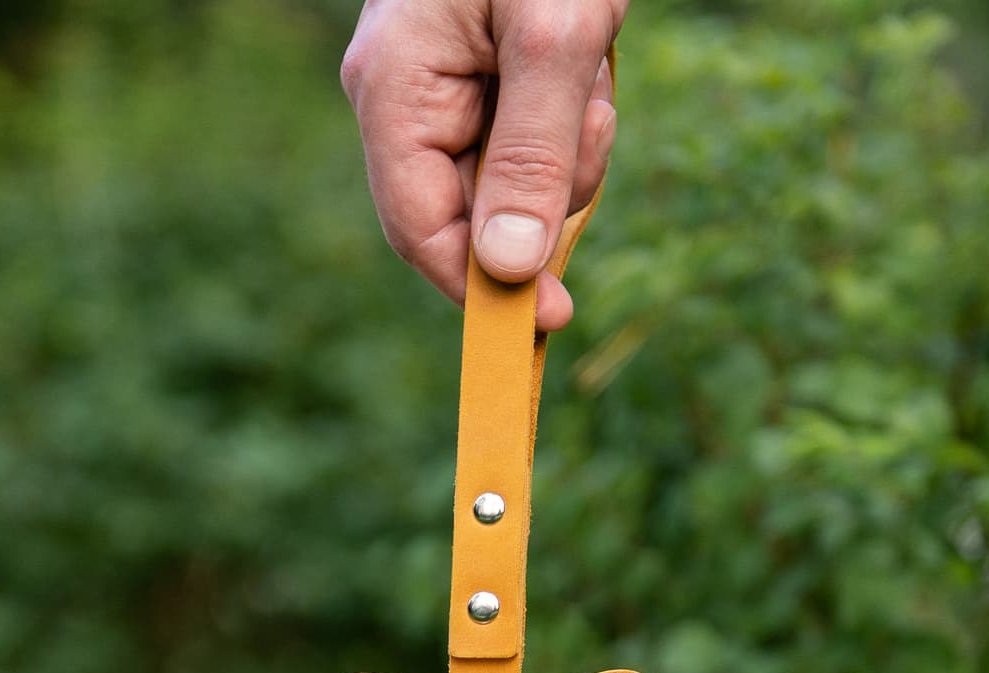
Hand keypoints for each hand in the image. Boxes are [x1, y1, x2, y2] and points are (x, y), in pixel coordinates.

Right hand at [340, 0, 623, 331]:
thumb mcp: (553, 40)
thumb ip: (532, 156)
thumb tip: (509, 270)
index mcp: (393, 90)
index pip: (421, 229)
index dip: (483, 287)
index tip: (551, 316)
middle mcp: (399, 96)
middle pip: (471, 207)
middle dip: (546, 189)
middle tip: (594, 120)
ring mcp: (434, 84)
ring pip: (506, 175)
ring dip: (565, 146)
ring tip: (588, 72)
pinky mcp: (474, 72)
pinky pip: (522, 134)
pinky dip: (564, 115)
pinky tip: (582, 60)